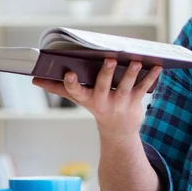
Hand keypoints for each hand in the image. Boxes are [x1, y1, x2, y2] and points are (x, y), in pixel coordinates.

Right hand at [32, 59, 161, 139]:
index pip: (75, 91)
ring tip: (136, 61)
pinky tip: (157, 66)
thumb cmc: (96, 105)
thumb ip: (57, 87)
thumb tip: (34, 80)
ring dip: (131, 73)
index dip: (71, 83)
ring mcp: (119, 102)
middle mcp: (102, 101)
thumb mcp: (78, 98)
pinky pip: (143, 88)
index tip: (69, 73)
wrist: (118, 130)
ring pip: (126, 87)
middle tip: (109, 59)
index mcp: (86, 98)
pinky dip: (151, 77)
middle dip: (106, 73)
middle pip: (103, 86)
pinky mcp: (135, 102)